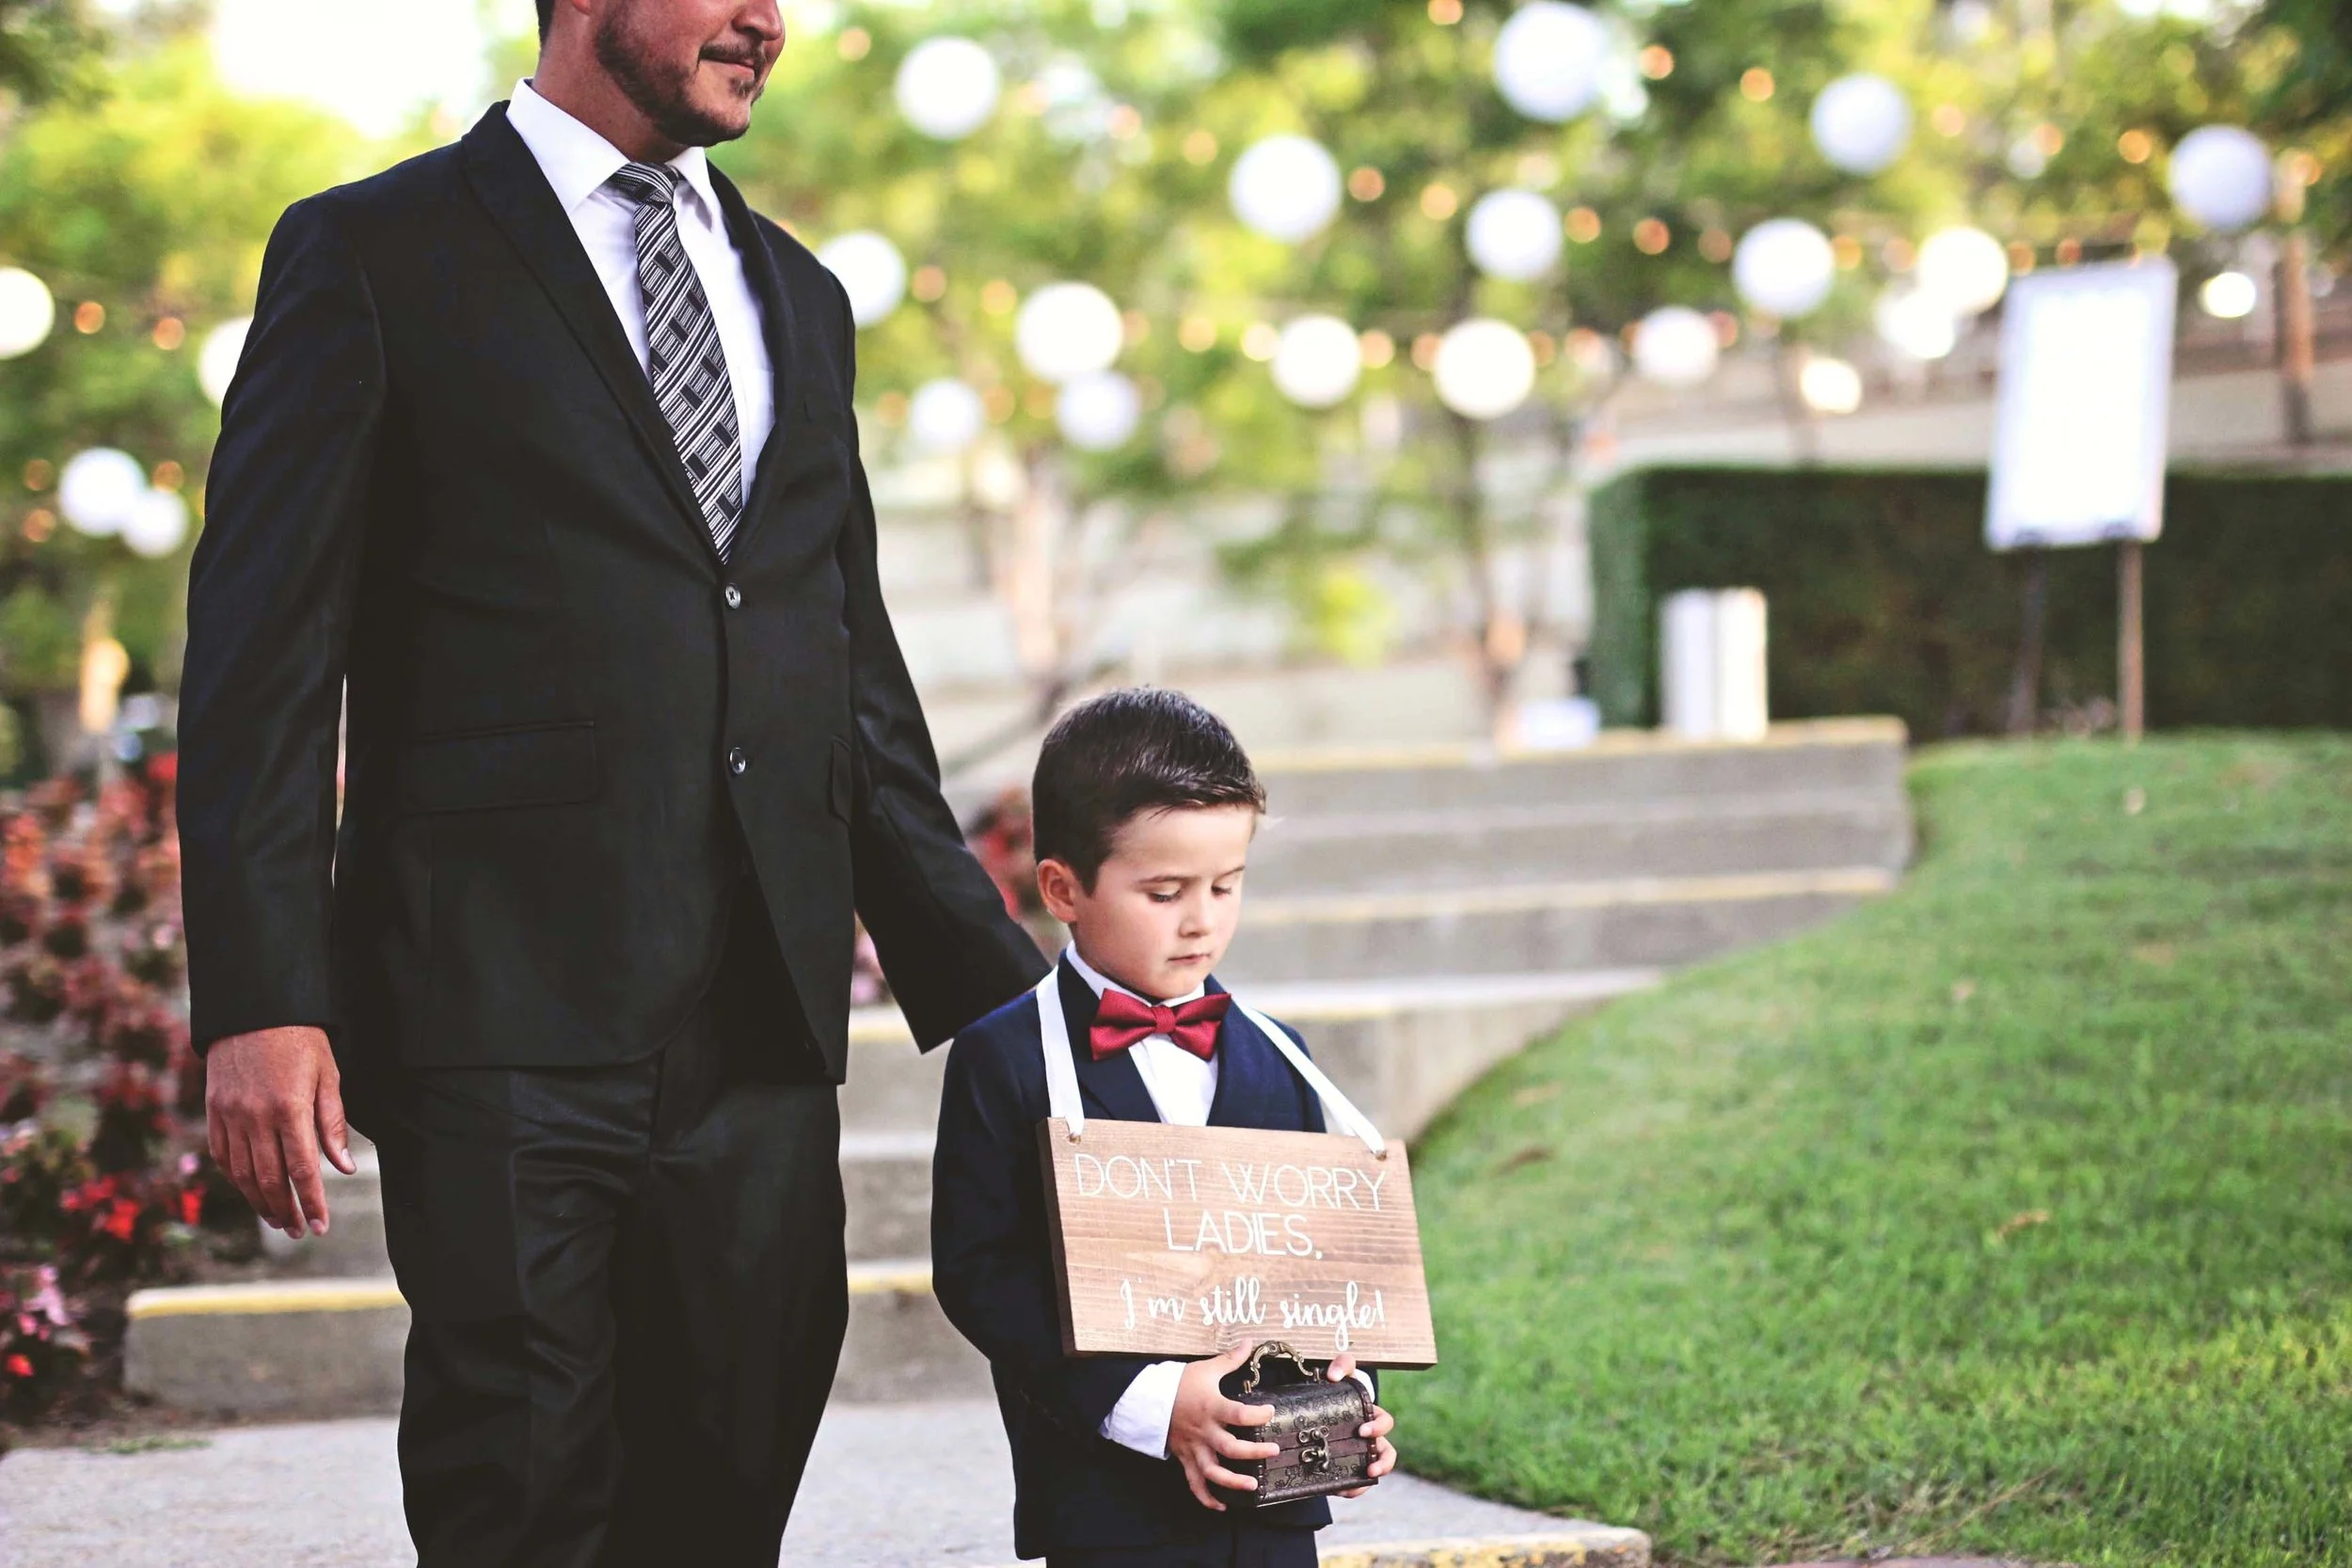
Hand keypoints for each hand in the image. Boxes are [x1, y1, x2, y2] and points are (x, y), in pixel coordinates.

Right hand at [204, 1026, 355, 1237]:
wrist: (253, 1009)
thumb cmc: (301, 1040)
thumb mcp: (328, 1076)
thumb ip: (332, 1124)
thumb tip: (344, 1168)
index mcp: (289, 1108)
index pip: (302, 1170)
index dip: (312, 1202)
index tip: (320, 1226)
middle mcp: (256, 1117)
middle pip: (270, 1179)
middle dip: (286, 1211)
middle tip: (298, 1231)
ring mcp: (230, 1115)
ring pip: (243, 1173)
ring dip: (260, 1202)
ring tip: (277, 1220)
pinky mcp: (215, 1111)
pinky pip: (223, 1155)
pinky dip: (237, 1179)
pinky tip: (251, 1191)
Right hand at [1166, 1340, 1279, 1511]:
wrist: (1148, 1398)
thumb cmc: (1179, 1383)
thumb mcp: (1207, 1369)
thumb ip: (1230, 1359)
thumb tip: (1249, 1342)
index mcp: (1211, 1407)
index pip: (1238, 1414)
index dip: (1257, 1415)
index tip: (1271, 1411)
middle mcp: (1204, 1431)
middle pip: (1230, 1447)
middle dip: (1254, 1452)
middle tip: (1273, 1450)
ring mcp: (1193, 1447)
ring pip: (1212, 1471)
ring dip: (1232, 1481)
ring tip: (1252, 1486)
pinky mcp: (1185, 1457)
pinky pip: (1194, 1482)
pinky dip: (1206, 1497)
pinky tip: (1221, 1505)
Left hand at [1324, 1351, 1397, 1496]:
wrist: (1319, 1406)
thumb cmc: (1336, 1390)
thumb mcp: (1340, 1373)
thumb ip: (1342, 1364)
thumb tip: (1334, 1376)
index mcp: (1370, 1417)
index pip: (1384, 1422)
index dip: (1377, 1427)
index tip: (1362, 1431)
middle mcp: (1370, 1439)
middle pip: (1388, 1453)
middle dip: (1383, 1461)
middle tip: (1369, 1465)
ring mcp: (1360, 1455)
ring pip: (1377, 1471)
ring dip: (1373, 1480)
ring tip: (1363, 1484)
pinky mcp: (1347, 1468)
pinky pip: (1357, 1484)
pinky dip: (1353, 1490)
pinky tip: (1341, 1491)